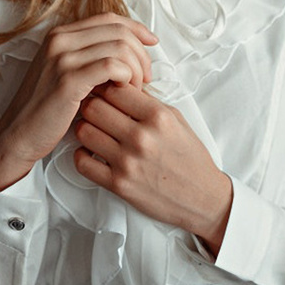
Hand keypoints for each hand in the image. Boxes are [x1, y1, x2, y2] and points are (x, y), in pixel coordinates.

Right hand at [0, 14, 156, 190]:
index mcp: (60, 34)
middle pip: (119, 31)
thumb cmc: (47, 109)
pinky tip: (123, 92)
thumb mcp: (68, 73)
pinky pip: (112, 66)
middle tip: (144, 78)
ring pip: (120, 47)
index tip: (152, 44)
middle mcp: (59, 40)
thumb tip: (131, 50)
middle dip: (141, 54)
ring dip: (136, 69)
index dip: (137, 28)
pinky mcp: (68, 80)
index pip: (110, 18)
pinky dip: (126, 78)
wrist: (19, 135)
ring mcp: (62, 58)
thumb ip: (92, 56)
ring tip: (133, 89)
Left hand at [72, 83, 233, 256]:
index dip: (107, 87)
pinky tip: (92, 153)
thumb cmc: (191, 158)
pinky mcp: (118, 184)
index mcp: (158, 117)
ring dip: (85, 128)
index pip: (115, 89)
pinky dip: (82, 155)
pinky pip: (82, 162)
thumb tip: (122, 87)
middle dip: (92, 104)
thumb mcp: (177, 120)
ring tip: (94, 130)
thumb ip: (149, 103)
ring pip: (84, 131)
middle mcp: (141, 137)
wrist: (202, 197)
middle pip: (94, 106)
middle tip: (95, 109)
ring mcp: (128, 161)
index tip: (106, 91)